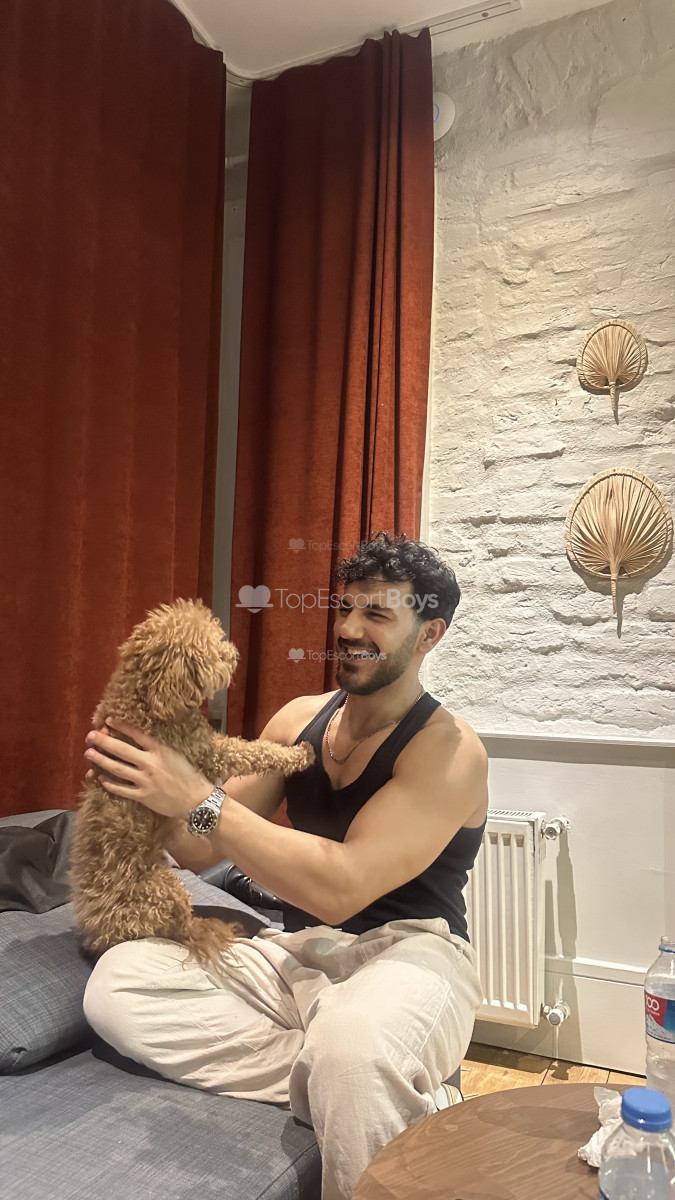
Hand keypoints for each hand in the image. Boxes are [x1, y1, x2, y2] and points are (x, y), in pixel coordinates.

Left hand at [84, 719, 212, 818]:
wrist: (196, 800)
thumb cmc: (189, 775)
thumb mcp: (176, 755)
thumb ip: (159, 748)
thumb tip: (141, 739)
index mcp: (160, 750)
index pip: (136, 734)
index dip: (120, 726)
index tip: (108, 721)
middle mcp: (150, 764)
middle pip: (121, 750)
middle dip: (103, 741)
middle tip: (90, 735)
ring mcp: (145, 781)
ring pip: (117, 768)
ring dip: (101, 760)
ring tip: (89, 753)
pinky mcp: (142, 796)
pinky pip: (121, 789)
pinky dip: (109, 783)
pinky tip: (100, 778)